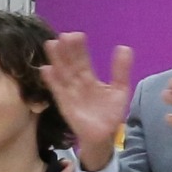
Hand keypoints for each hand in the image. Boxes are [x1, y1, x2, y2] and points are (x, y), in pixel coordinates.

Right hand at [45, 33, 134, 170]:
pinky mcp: (65, 105)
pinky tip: (46, 69)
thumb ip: (121, 70)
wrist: (104, 136)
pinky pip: (58, 91)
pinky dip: (52, 81)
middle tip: (62, 36)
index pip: (82, 60)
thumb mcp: (120, 89)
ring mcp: (69, 93)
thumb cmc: (110, 113)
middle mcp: (76, 83)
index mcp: (89, 78)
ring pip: (62, 74)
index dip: (79, 48)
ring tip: (51, 45)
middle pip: (70, 64)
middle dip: (66, 51)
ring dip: (56, 60)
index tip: (76, 35)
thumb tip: (125, 47)